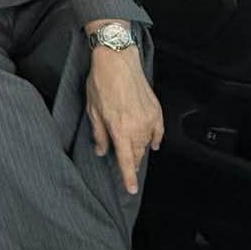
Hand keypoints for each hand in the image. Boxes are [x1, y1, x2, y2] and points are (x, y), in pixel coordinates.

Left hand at [85, 50, 163, 194]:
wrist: (117, 60)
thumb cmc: (101, 82)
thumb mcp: (93, 110)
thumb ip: (99, 134)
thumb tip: (101, 150)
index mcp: (119, 129)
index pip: (125, 160)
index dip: (128, 177)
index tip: (131, 189)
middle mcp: (137, 127)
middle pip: (137, 154)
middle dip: (131, 163)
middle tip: (127, 168)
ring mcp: (148, 118)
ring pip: (147, 144)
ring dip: (139, 150)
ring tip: (133, 152)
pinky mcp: (155, 109)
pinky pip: (158, 131)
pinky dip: (155, 139)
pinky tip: (152, 143)